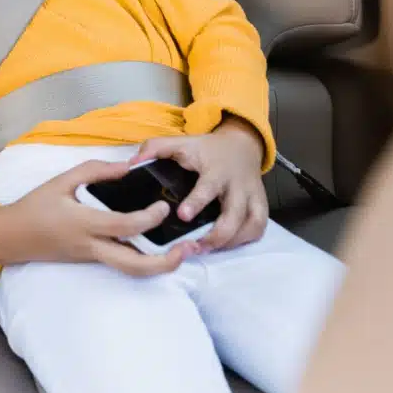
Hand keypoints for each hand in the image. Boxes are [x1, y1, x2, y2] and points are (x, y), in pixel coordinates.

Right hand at [0, 159, 197, 276]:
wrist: (13, 237)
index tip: (164, 206)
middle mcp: (92, 246)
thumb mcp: (61, 180)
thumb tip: (128, 167)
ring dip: (160, 266)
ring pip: (132, 271)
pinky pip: (123, 263)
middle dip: (166, 261)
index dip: (149, 218)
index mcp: (84, 223)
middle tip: (188, 247)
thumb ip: (96, 171)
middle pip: (135, 265)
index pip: (125, 226)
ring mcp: (93, 258)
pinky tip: (158, 247)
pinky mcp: (93, 261)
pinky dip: (145, 259)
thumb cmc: (35, 206)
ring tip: (180, 252)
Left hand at [133, 117, 267, 251]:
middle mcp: (238, 185)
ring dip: (230, 242)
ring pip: (251, 225)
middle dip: (217, 235)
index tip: (183, 215)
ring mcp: (252, 197)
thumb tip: (132, 163)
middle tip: (194, 246)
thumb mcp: (181, 143)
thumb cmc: (206, 149)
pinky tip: (224, 245)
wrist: (241, 145)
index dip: (197, 202)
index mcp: (217, 170)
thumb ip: (156, 149)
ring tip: (206, 249)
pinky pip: (258, 228)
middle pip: (235, 215)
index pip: (209, 188)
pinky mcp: (260, 206)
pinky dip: (244, 240)